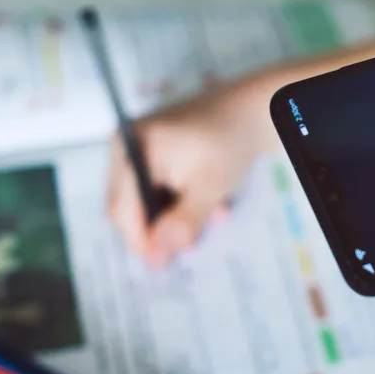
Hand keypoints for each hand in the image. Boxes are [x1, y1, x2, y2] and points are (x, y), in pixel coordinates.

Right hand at [107, 83, 268, 267]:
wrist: (253, 109)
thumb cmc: (230, 141)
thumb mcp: (209, 187)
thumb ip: (182, 221)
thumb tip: (158, 254)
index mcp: (130, 148)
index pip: (121, 207)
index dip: (139, 240)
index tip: (159, 264)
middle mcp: (126, 146)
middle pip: (129, 205)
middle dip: (158, 229)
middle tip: (187, 248)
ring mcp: (138, 148)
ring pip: (145, 199)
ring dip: (174, 217)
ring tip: (209, 219)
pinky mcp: (155, 152)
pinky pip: (158, 187)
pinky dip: (179, 201)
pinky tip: (210, 206)